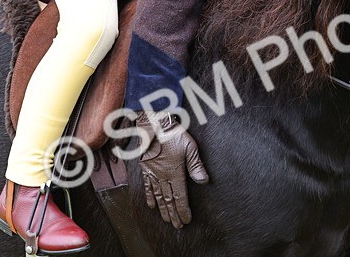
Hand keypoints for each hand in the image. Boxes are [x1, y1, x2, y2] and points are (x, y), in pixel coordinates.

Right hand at [135, 112, 209, 228]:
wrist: (153, 124)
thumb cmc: (173, 134)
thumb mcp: (190, 147)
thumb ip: (196, 165)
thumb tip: (204, 181)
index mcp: (175, 173)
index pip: (180, 196)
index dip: (183, 210)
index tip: (186, 220)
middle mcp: (163, 177)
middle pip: (169, 200)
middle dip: (174, 214)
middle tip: (178, 226)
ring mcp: (153, 174)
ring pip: (159, 196)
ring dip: (163, 209)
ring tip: (167, 220)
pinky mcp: (145, 169)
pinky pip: (147, 186)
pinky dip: (149, 197)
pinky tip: (152, 206)